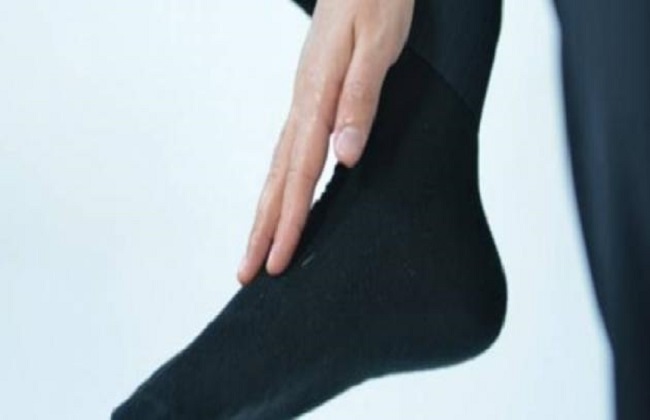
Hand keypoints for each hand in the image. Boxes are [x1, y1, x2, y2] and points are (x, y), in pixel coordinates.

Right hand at [237, 0, 414, 284]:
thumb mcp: (378, 45)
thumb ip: (361, 100)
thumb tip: (345, 158)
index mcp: (317, 97)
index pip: (300, 173)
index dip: (289, 222)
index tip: (277, 263)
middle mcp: (303, 104)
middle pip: (277, 179)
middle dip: (262, 229)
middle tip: (246, 273)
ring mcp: (304, 101)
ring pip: (278, 168)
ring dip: (266, 211)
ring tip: (254, 248)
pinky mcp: (311, 98)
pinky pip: (289, 152)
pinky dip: (281, 184)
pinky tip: (281, 197)